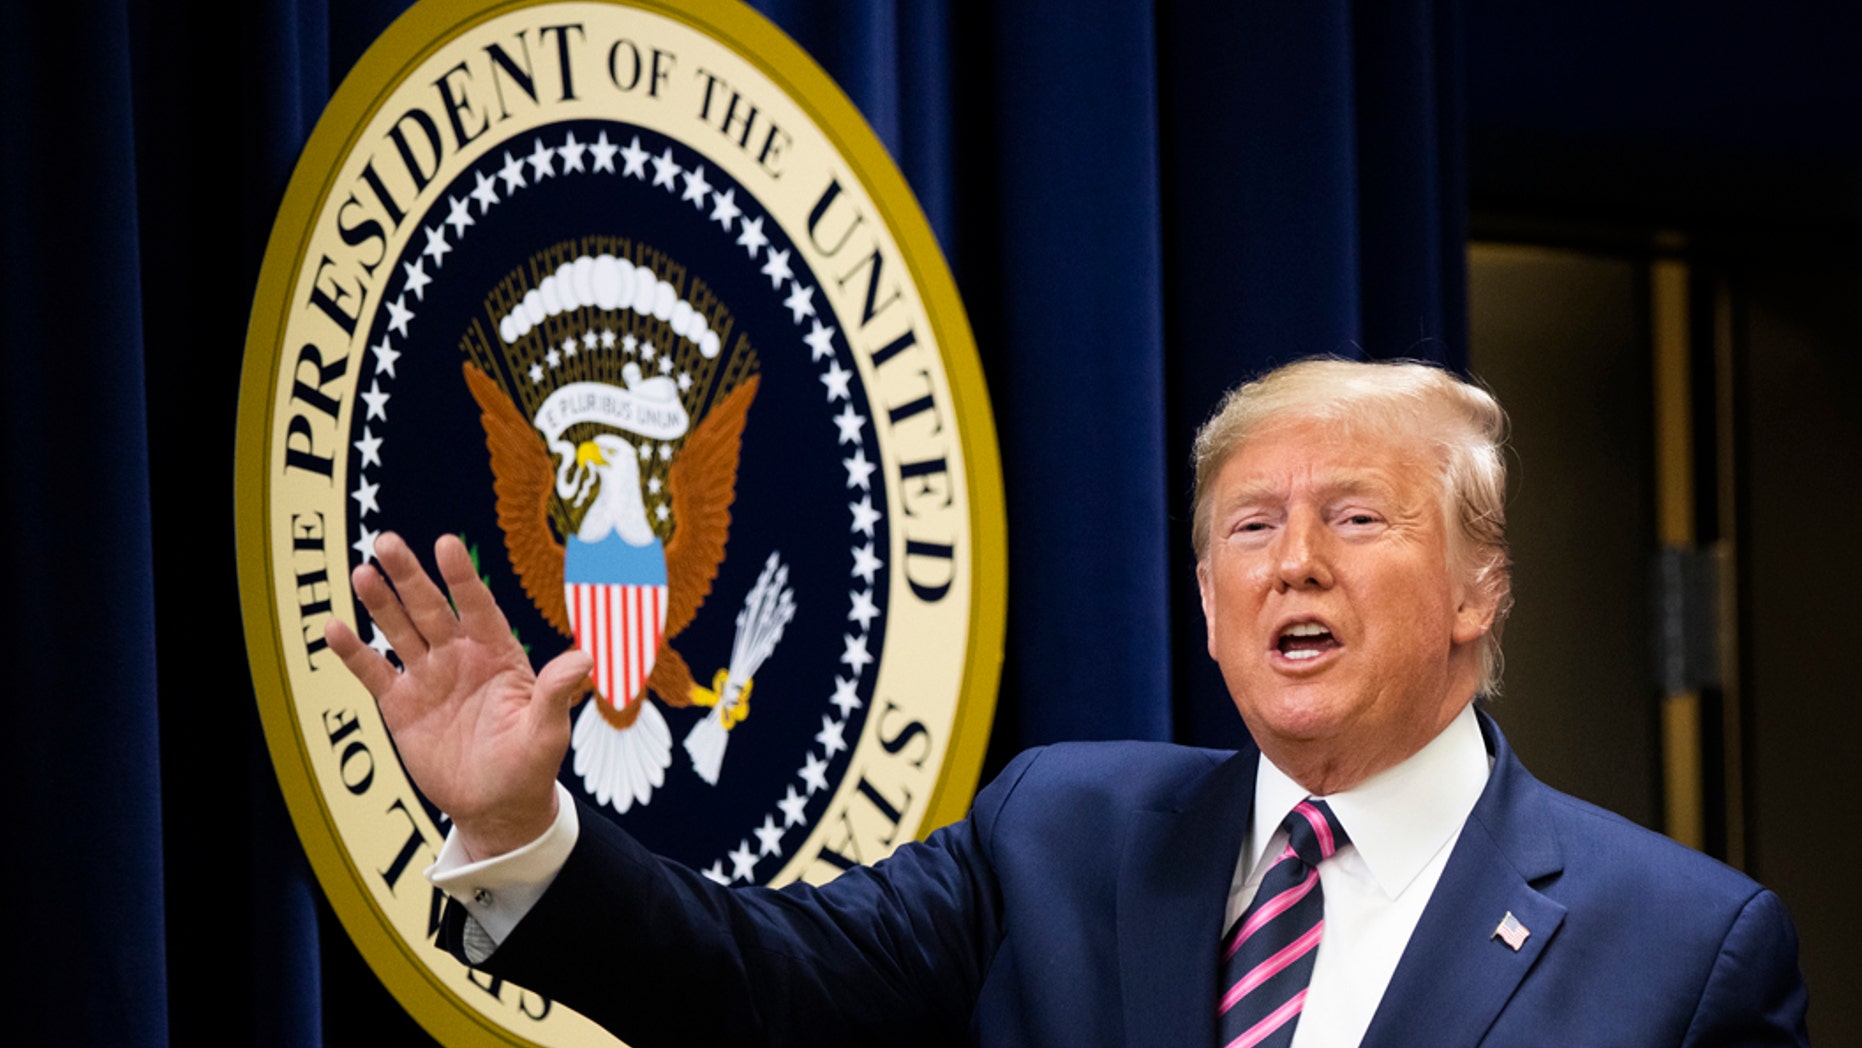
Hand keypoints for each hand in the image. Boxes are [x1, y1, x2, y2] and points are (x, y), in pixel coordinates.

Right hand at [324, 532, 590, 860]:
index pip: (478, 606)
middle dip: (409, 576)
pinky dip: (353, 651)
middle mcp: (460, 656)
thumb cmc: (530, 765)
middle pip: (430, 607)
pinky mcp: (400, 704)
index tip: (445, 544)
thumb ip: (555, 692)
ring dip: (380, 603)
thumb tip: (586, 657)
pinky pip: (373, 672)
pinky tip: (332, 628)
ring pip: (399, 630)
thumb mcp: (546, 732)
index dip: (462, 577)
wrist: (497, 806)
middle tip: (387, 541)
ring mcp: (428, 677)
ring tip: (361, 573)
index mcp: (497, 653)